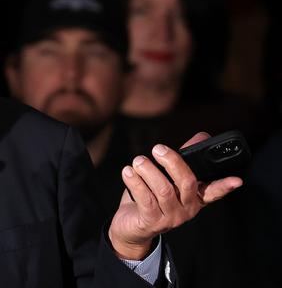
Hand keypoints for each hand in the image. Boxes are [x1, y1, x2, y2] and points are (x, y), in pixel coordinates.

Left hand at [108, 132, 242, 259]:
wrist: (131, 227)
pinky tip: (128, 172)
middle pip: (186, 183)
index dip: (225, 186)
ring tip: (138, 161)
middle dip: (172, 162)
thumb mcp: (167, 178)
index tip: (236, 180)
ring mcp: (170, 217)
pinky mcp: (152, 222)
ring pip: (163, 189)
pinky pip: (145, 198)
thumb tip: (201, 137)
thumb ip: (181, 159)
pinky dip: (135, 182)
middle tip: (157, 149)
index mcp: (193, 198)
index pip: (213, 192)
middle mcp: (186, 209)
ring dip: (148, 171)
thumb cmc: (150, 198)